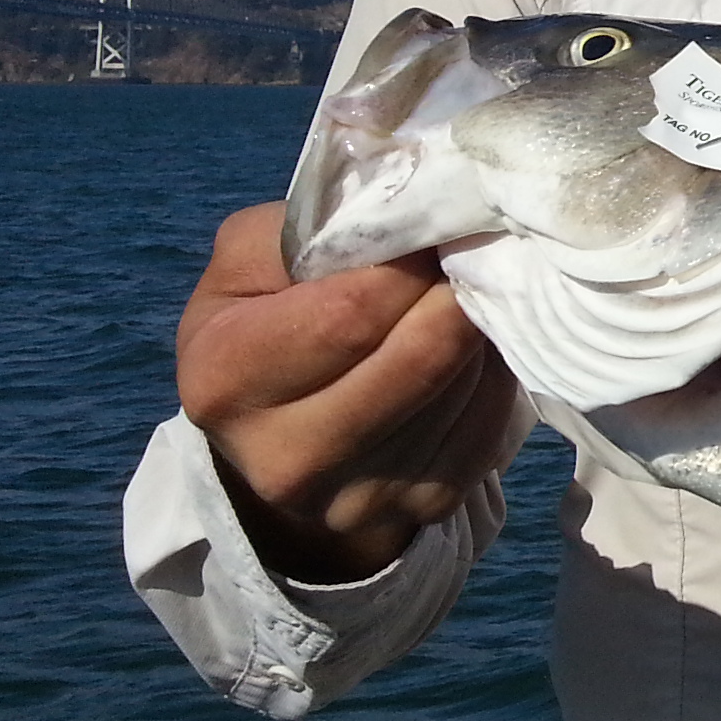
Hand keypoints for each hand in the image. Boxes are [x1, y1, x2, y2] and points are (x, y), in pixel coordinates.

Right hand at [174, 203, 517, 584]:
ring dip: (483, 328)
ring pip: (464, 387)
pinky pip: (490, 421)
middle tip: (475, 247)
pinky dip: (494, 372)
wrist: (281, 434)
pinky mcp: (425, 507)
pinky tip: (474, 345)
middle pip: (419, 356)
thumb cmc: (267, 321)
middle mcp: (284, 457)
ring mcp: (359, 496)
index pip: (350, 314)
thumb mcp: (250, 261)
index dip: (410, 262)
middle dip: (458, 290)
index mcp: (227, 380)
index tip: (436, 226)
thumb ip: (312, 228)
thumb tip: (409, 214)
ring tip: (470, 292)